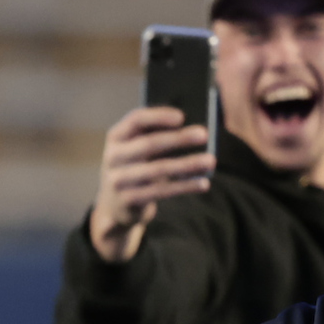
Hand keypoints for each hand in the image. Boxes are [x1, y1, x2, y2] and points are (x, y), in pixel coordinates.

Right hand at [87, 108, 213, 263]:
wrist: (114, 206)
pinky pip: (161, 192)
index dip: (158, 116)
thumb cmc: (136, 168)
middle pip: (148, 144)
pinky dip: (185, 186)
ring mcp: (118, 180)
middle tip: (204, 134)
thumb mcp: (138, 150)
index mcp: (116, 137)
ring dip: (187, 164)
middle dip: (178, 138)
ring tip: (210, 160)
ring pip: (158, 169)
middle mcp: (113, 157)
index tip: (182, 116)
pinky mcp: (128, 200)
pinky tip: (203, 183)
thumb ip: (157, 137)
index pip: (135, 120)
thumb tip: (194, 130)